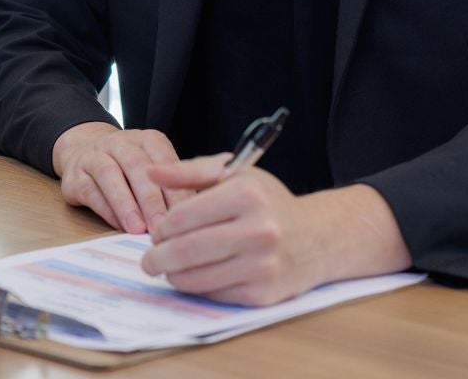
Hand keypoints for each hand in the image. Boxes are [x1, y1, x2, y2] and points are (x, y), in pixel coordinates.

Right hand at [51, 122, 189, 233]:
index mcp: (147, 139)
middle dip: (151, 198)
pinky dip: (106, 209)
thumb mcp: (154, 168)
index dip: (175, 187)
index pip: (164, 160)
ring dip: (126, 204)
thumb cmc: (129, 169)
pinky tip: (118, 225)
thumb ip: (172, 186)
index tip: (186, 214)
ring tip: (138, 229)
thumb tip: (193, 215)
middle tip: (162, 226)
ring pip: (109, 174)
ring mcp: (94, 156)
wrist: (83, 152)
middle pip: (137, 166)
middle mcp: (119, 142)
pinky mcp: (74, 175)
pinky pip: (90, 190)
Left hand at [140, 159, 412, 306]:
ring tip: (171, 268)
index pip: (182, 217)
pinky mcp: (262, 294)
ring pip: (195, 278)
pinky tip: (199, 276)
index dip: (161, 228)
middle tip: (149, 260)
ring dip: (174, 276)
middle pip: (185, 251)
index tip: (157, 232)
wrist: (317, 237)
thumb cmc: (268, 202)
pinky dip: (200, 288)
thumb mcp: (235, 175)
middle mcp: (257, 230)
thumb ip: (190, 171)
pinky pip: (214, 295)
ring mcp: (262, 265)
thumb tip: (151, 172)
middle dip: (157, 258)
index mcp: (246, 195)